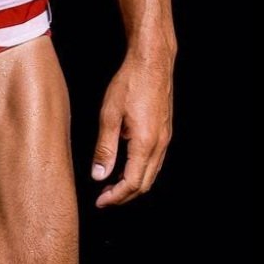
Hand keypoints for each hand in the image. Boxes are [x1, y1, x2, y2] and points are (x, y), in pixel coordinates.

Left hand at [91, 49, 173, 206]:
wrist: (152, 62)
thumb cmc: (130, 82)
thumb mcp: (109, 114)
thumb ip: (105, 147)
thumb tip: (99, 175)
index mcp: (145, 143)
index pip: (132, 183)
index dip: (115, 197)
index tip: (100, 201)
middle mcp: (160, 144)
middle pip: (145, 183)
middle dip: (124, 195)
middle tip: (104, 197)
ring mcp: (165, 138)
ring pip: (151, 173)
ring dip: (133, 183)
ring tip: (111, 184)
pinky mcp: (165, 130)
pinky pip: (154, 160)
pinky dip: (140, 170)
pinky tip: (125, 164)